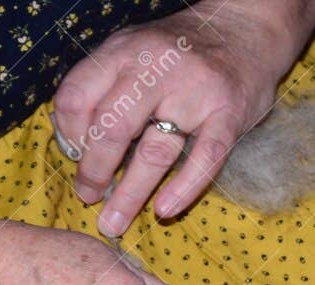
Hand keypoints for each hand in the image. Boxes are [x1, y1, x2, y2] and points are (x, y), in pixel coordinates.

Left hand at [52, 0, 314, 236]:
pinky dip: (184, 188)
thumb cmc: (182, 51)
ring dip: (130, 194)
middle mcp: (155, 69)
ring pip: (155, 151)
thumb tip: (69, 131)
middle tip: (87, 197)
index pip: (78, 97)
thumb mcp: (134, 50)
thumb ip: (104, 84)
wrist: (245, 30)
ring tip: (114, 223)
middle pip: (112, 128)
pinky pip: (204, 159)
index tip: (73, 156)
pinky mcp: (228, 114)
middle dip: (94, 170)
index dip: (68, 134)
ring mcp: (194, 93)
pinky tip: (166, 211)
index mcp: (123, 52)